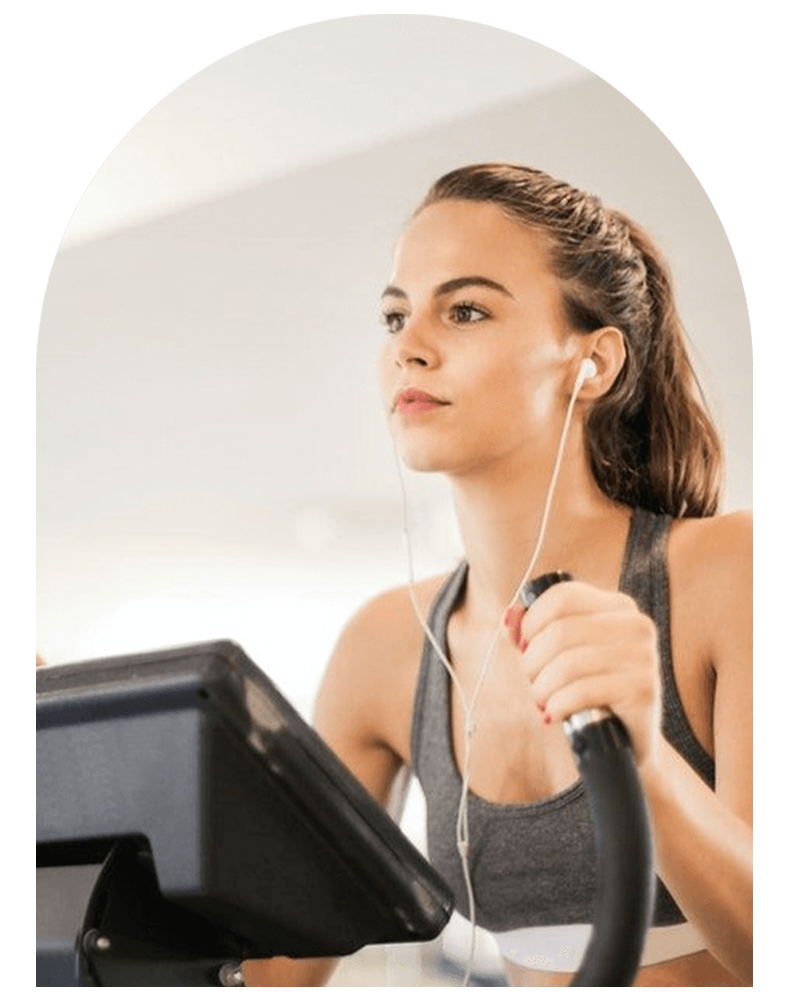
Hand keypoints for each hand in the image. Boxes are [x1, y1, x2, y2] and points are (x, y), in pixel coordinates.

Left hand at [505, 580, 661, 766]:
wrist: (627, 741)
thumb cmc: (589, 692)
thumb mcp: (559, 656)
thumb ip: (531, 633)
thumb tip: (509, 618)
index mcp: (618, 606)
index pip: (562, 596)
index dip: (532, 622)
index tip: (523, 647)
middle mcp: (636, 625)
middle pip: (560, 631)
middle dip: (532, 660)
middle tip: (532, 681)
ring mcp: (643, 656)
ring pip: (568, 663)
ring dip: (542, 687)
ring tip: (541, 701)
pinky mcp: (642, 690)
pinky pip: (581, 691)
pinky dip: (557, 704)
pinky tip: (554, 714)